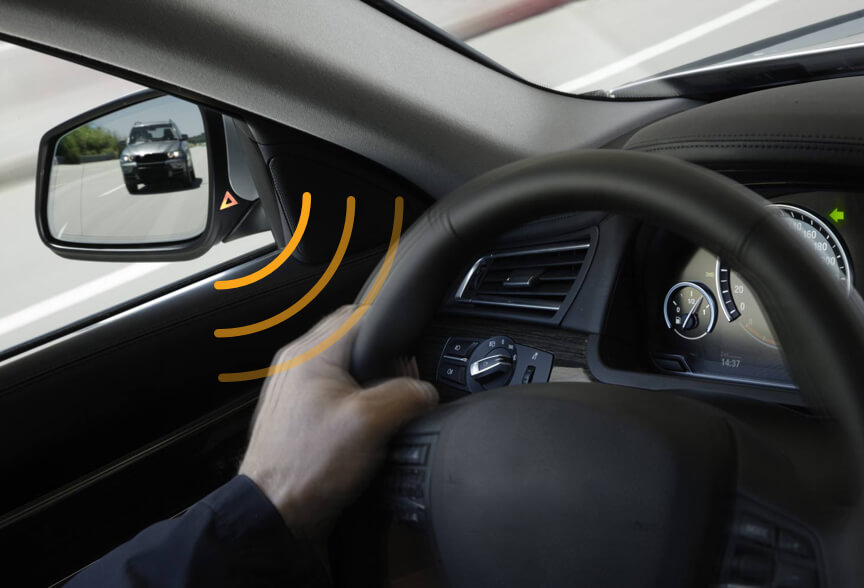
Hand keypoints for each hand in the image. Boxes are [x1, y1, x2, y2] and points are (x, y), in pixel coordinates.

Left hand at [239, 305, 437, 542]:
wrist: (275, 510)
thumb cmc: (305, 467)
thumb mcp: (370, 424)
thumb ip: (405, 395)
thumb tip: (425, 391)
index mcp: (309, 353)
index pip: (359, 314)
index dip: (391, 330)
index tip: (408, 355)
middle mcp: (296, 363)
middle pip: (352, 337)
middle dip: (381, 356)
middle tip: (400, 382)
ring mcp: (294, 387)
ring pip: (344, 364)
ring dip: (368, 378)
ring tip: (382, 406)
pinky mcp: (298, 410)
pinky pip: (333, 388)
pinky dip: (353, 397)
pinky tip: (364, 423)